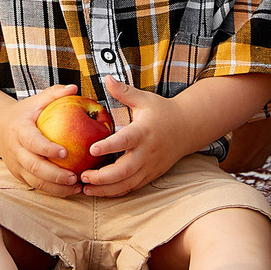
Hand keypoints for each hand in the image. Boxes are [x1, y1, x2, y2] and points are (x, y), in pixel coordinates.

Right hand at [0, 85, 82, 196]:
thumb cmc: (24, 114)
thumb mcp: (36, 101)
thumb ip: (54, 94)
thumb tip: (74, 88)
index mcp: (19, 131)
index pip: (32, 142)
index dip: (46, 148)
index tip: (65, 152)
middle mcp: (15, 150)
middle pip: (34, 166)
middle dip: (54, 175)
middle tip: (74, 177)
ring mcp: (16, 165)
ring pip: (35, 182)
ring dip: (56, 187)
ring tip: (76, 187)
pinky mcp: (20, 176)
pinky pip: (36, 186)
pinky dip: (53, 190)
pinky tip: (71, 190)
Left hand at [78, 79, 191, 197]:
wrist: (188, 129)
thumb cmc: (162, 112)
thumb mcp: (145, 99)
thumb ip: (124, 91)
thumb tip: (106, 77)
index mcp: (144, 132)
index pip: (125, 141)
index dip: (109, 146)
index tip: (92, 150)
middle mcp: (147, 152)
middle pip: (125, 170)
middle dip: (102, 177)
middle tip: (82, 176)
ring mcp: (150, 166)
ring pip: (127, 184)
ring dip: (106, 189)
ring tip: (85, 189)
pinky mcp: (151, 175)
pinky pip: (132, 187)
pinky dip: (115, 192)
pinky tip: (99, 191)